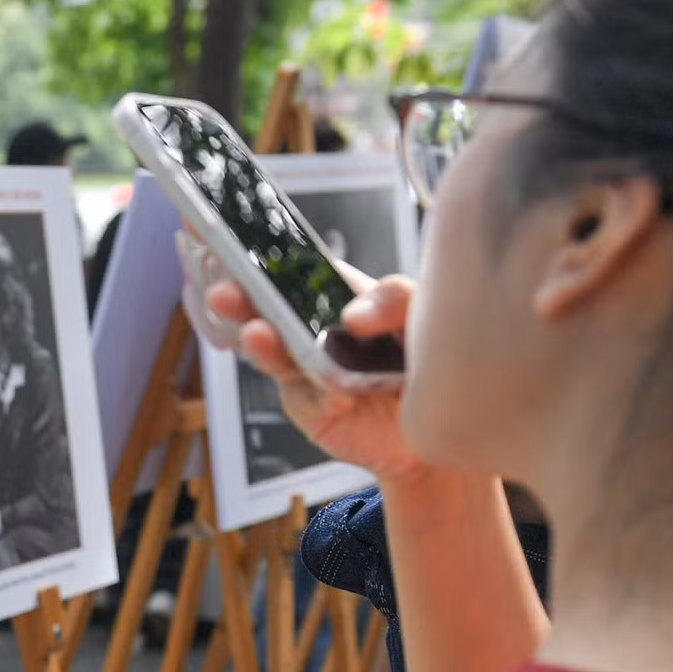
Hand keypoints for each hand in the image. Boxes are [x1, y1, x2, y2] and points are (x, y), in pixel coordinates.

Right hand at [198, 263, 424, 483]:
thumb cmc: (433, 362)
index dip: (260, 254)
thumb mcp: (427, 315)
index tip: (228, 240)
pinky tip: (335, 396)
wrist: (446, 431)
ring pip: (277, 355)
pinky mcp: (314, 411)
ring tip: (257, 335)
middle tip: (226, 293)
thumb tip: (352, 314)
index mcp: (339, 296)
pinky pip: (309, 402)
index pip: (294, 268)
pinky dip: (318, 397)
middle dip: (243, 299)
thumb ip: (397, 299)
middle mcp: (316, 331)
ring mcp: (309, 370)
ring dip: (264, 345)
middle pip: (270, 310)